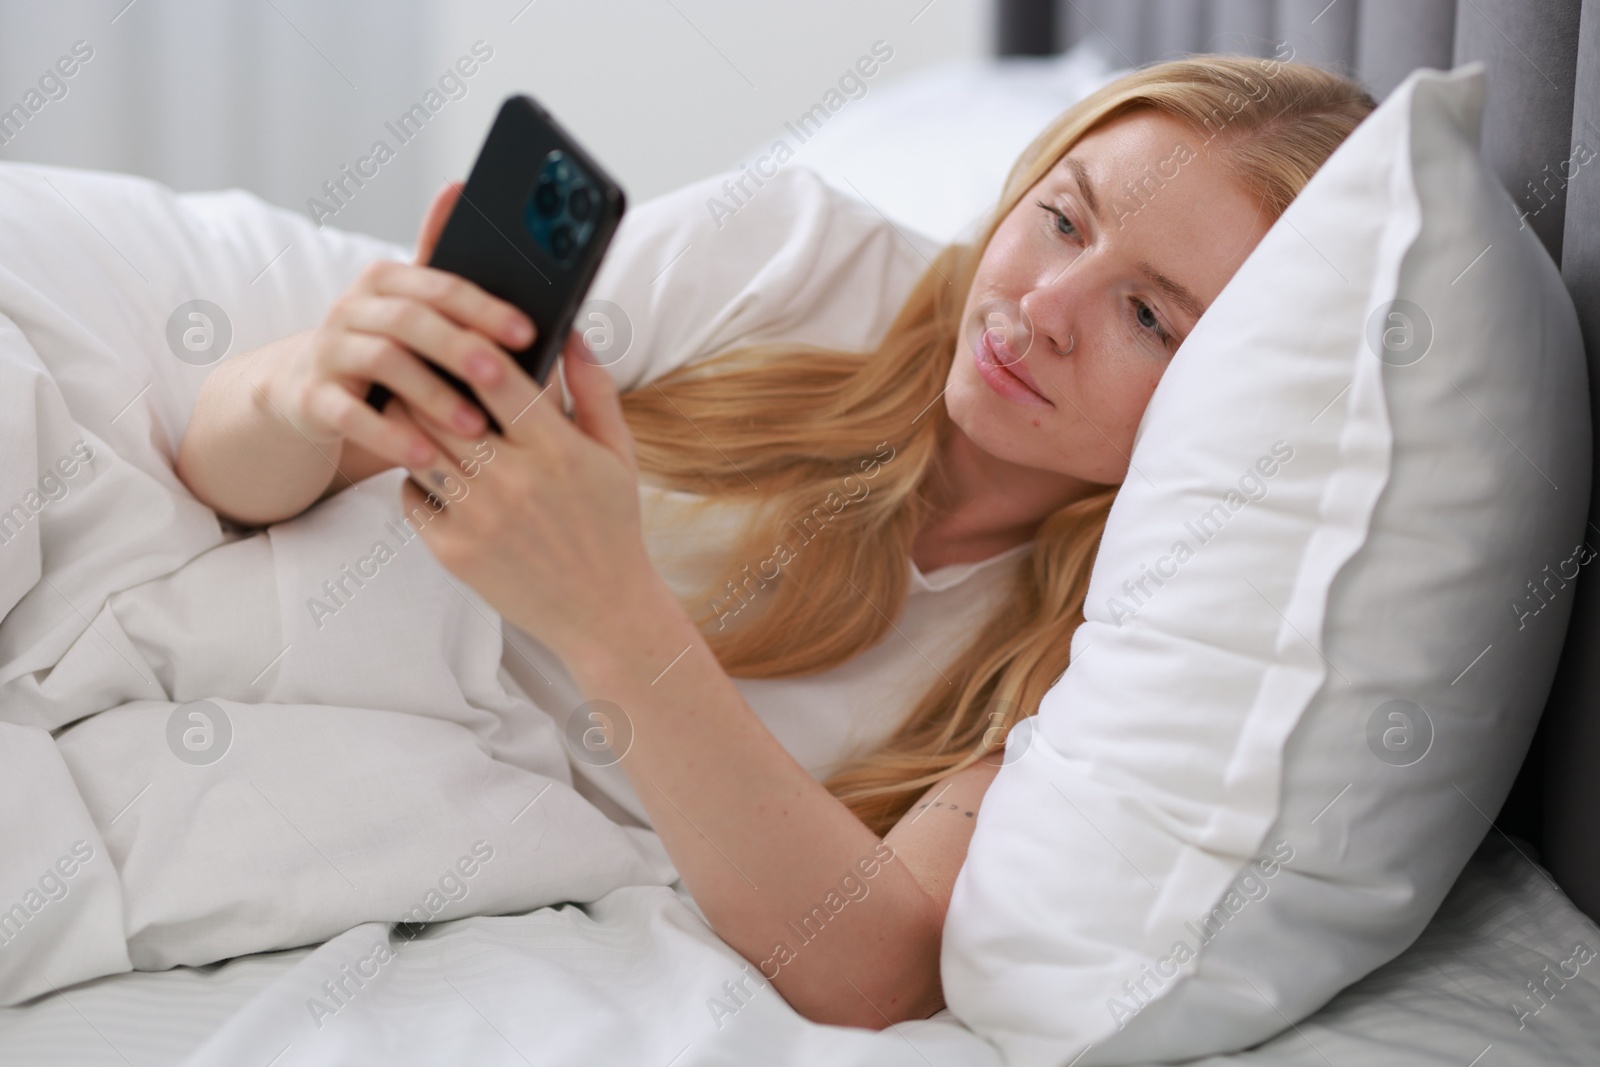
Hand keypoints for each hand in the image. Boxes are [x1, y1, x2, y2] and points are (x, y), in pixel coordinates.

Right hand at [260, 182, 535, 469]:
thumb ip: (443, 262)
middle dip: (460, 347)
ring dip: (433, 395)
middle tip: (501, 375)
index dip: (484, 307)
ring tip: (475, 427)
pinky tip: (424, 457)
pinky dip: (389, 435)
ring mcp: (329, 350)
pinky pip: (349, 415)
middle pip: (411, 320)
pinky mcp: (311, 397)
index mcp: (388, 280)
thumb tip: (460, 186)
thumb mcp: (415, 308)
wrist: (305, 391)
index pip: (440, 285)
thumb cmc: (386, 349)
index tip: (529, 331)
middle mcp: (353, 307)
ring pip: (383, 364)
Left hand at [394, 331, 673, 663]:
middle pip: (439, 407)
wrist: (603, 611)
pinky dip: (411, 477)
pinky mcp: (454, 551)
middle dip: (422, 379)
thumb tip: (571, 330)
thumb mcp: (617, 453)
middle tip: (414, 362)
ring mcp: (478, 518)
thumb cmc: (611, 525)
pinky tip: (428, 469)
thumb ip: (594, 388)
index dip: (470, 344)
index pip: (498, 377)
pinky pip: (409, 496)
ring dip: (407, 423)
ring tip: (412, 409)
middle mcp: (513, 481)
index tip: (456, 328)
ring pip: (415, 448)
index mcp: (557, 449)